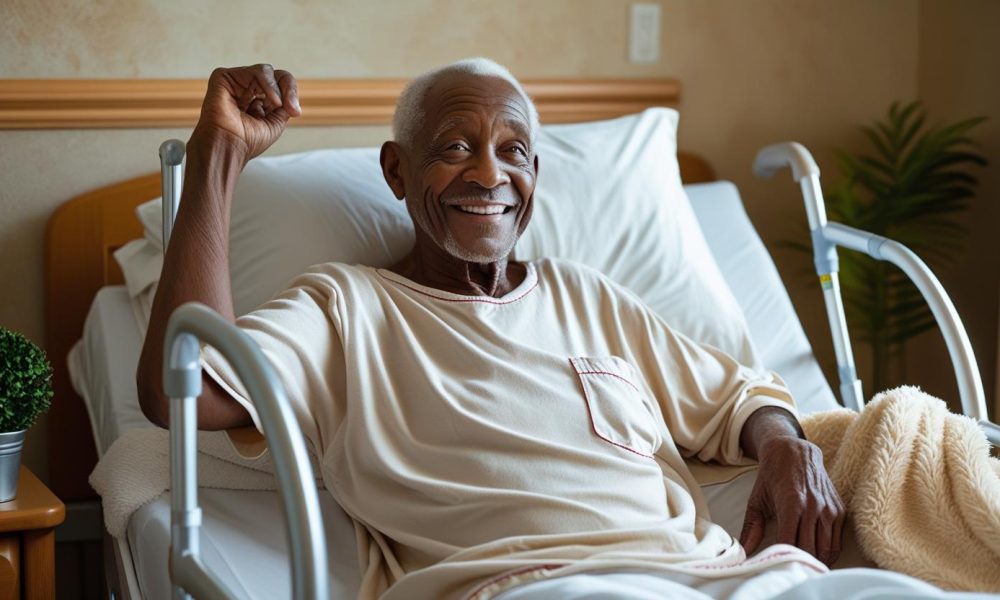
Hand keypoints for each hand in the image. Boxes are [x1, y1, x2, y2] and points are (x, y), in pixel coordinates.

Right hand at [193, 64, 300, 159]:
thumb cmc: (247, 141)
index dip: (290, 93)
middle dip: (288, 89)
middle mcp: (246, 90)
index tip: (295, 112)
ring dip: (276, 88)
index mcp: (258, 100)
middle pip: (275, 75)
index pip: (279, 85)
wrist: (229, 147)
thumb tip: (293, 102)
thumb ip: (285, 107)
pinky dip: (267, 83)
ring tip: (277, 103)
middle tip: (290, 108)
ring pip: (265, 71)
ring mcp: (235, 82)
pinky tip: (270, 100)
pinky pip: (254, 71)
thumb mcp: (276, 124)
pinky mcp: (224, 76)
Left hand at [739, 437, 845, 564]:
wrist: (794, 452)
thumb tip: (744, 551)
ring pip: (826, 549)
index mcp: (791, 504)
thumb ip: (751, 526)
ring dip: (815, 561)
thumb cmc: (771, 477)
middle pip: (809, 550)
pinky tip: (816, 556)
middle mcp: (813, 507)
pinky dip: (828, 553)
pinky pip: (837, 541)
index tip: (774, 564)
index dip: (782, 558)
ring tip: (803, 566)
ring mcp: (828, 509)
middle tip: (790, 569)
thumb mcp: (757, 499)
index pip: (789, 543)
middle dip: (799, 563)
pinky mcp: (839, 510)